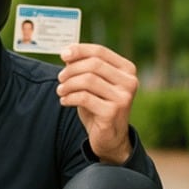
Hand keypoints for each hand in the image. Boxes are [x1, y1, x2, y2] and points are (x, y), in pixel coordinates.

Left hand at [56, 44, 137, 164]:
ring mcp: (122, 97)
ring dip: (68, 84)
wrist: (110, 138)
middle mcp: (129, 82)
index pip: (100, 51)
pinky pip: (84, 98)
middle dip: (71, 70)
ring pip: (88, 80)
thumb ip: (83, 68)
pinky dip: (70, 98)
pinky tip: (64, 101)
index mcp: (126, 69)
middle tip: (60, 78)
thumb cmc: (99, 106)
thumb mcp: (93, 84)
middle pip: (93, 64)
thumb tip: (68, 53)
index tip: (63, 54)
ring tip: (61, 91)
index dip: (79, 50)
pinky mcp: (112, 112)